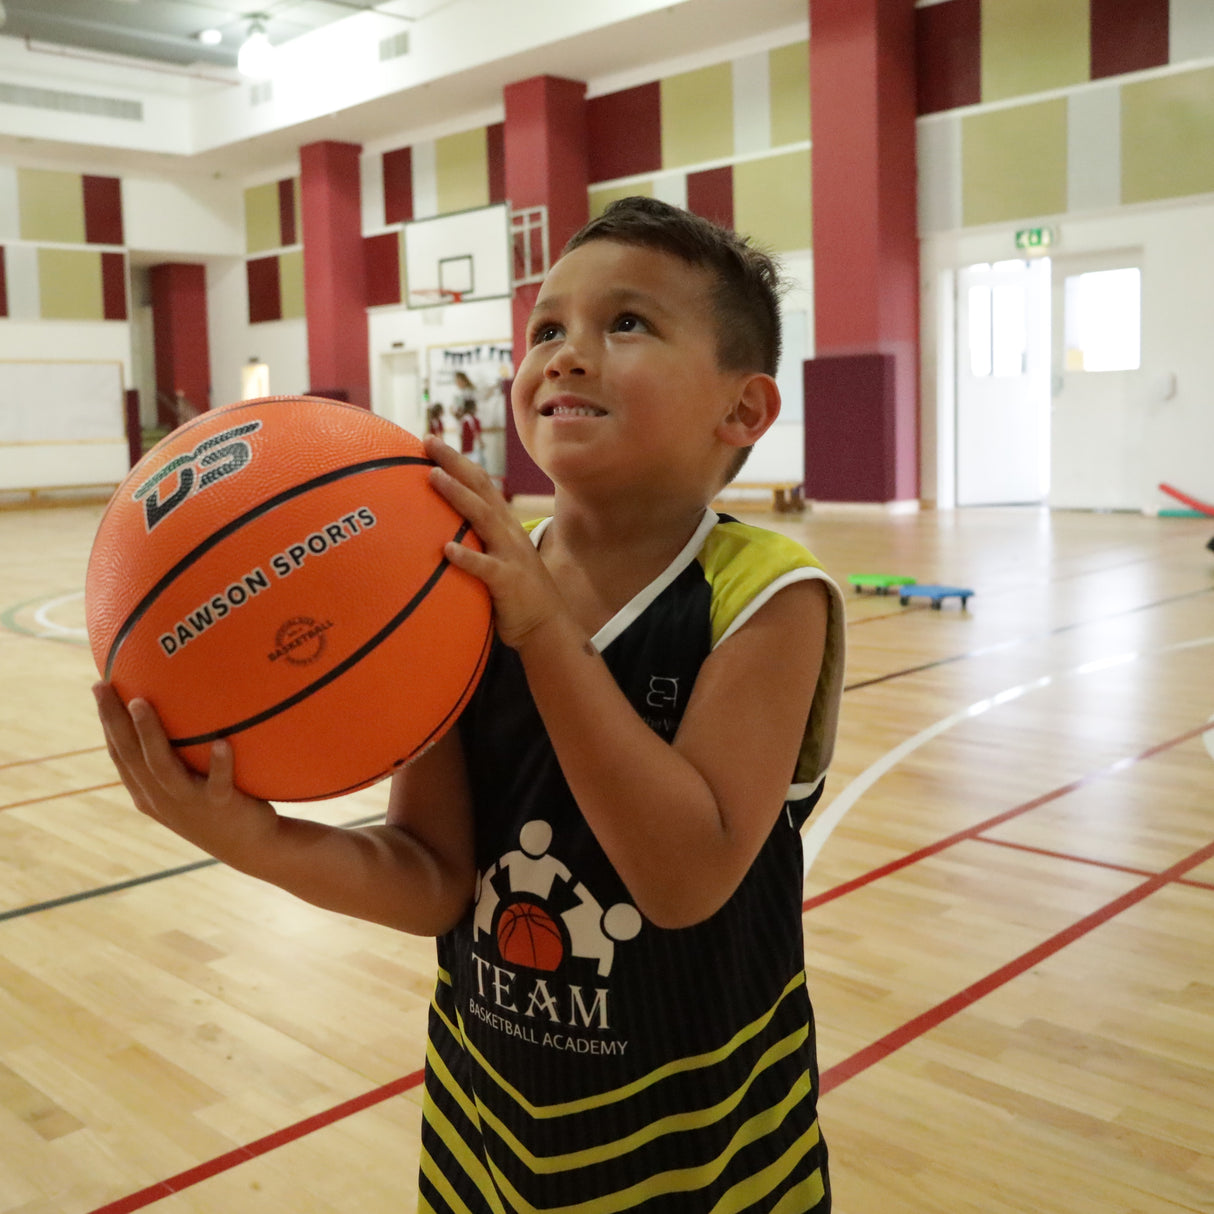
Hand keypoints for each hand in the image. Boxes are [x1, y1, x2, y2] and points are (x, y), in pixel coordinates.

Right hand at [93, 682, 277, 863]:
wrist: (250, 845)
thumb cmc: (218, 804)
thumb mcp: (188, 783)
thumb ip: (176, 754)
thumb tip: (178, 702)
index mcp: (149, 792)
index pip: (121, 753)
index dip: (107, 722)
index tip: (99, 687)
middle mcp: (162, 798)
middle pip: (130, 756)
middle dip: (113, 721)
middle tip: (104, 686)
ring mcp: (189, 803)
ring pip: (162, 767)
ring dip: (150, 735)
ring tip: (140, 704)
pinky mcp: (221, 806)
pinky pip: (218, 783)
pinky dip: (220, 763)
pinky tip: (221, 742)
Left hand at [424, 434, 569, 650]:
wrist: (546, 625)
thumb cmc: (513, 592)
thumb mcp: (495, 557)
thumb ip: (474, 539)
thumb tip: (437, 529)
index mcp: (502, 524)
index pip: (479, 483)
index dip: (457, 460)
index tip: (430, 441)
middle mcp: (507, 531)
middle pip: (480, 489)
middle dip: (454, 463)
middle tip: (428, 441)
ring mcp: (509, 554)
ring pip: (482, 518)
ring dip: (457, 496)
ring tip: (433, 477)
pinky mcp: (508, 581)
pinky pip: (486, 567)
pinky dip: (467, 557)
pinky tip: (446, 549)